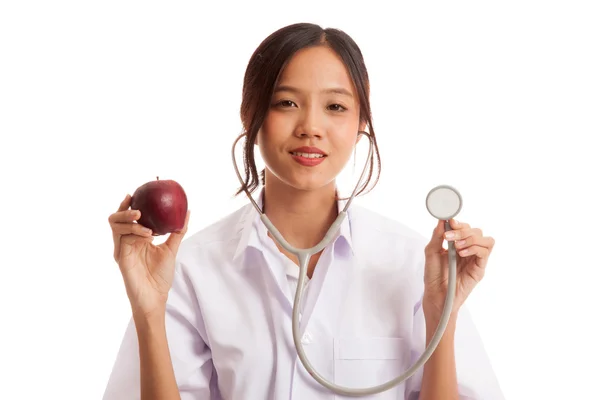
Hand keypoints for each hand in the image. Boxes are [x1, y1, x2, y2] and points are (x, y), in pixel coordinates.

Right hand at [108, 194, 189, 318]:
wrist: (155, 297)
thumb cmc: (161, 276)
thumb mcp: (171, 249)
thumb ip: (177, 231)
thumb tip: (188, 212)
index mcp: (137, 238)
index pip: (130, 217)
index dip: (130, 203)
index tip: (138, 192)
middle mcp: (127, 241)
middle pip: (117, 218)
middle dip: (124, 207)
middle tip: (135, 201)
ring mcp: (122, 248)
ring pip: (115, 224)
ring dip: (129, 218)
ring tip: (141, 216)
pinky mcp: (120, 256)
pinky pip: (121, 238)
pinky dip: (133, 231)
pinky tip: (145, 233)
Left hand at [422, 219, 494, 319]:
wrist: (435, 294)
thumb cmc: (433, 275)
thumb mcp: (432, 251)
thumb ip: (437, 235)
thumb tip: (442, 220)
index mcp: (458, 245)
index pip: (466, 228)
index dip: (460, 223)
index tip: (450, 223)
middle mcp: (469, 250)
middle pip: (477, 231)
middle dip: (464, 230)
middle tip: (450, 237)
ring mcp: (475, 259)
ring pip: (486, 240)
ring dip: (471, 239)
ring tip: (457, 247)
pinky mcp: (479, 269)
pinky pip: (485, 253)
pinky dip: (474, 249)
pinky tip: (462, 254)